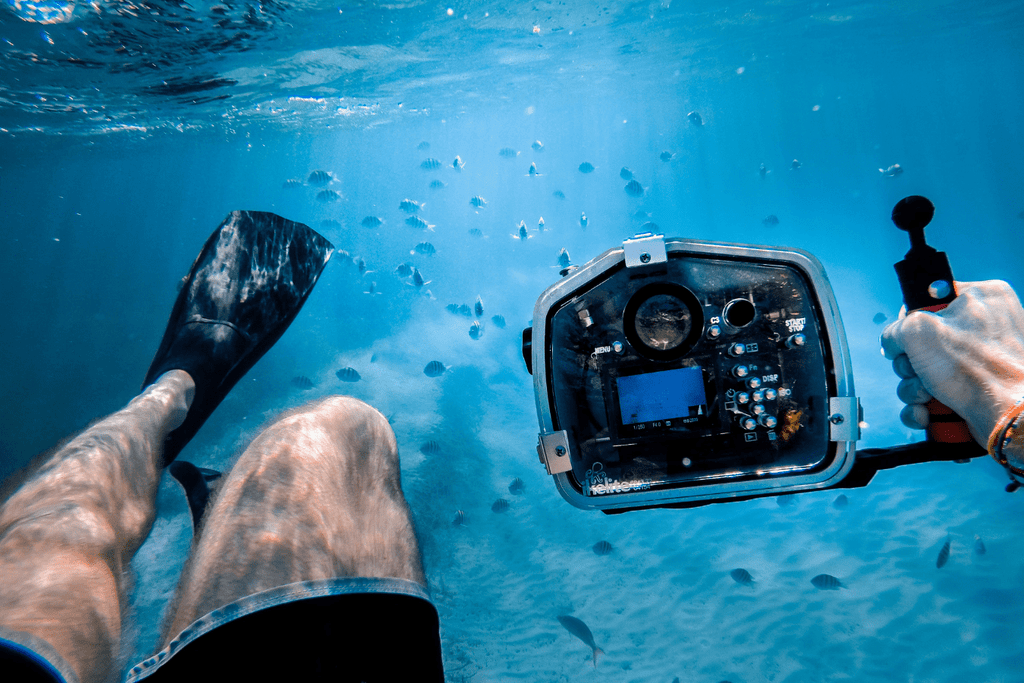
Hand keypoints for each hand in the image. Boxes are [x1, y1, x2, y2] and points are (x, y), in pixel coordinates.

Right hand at [880, 280, 1023, 446]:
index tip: (908, 339)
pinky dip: (926, 407)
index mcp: (982, 297)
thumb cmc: (979, 372)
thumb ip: (895, 328)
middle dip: (911, 365)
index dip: (909, 322)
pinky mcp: (976, 389)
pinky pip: (936, 394)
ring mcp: (982, 360)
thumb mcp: (918, 331)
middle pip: (922, 341)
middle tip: (919, 371)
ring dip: (914, 389)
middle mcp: (985, 326)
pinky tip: (929, 413)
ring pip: (925, 372)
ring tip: (928, 396)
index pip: (928, 301)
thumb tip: (893, 342)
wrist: (1009, 418)